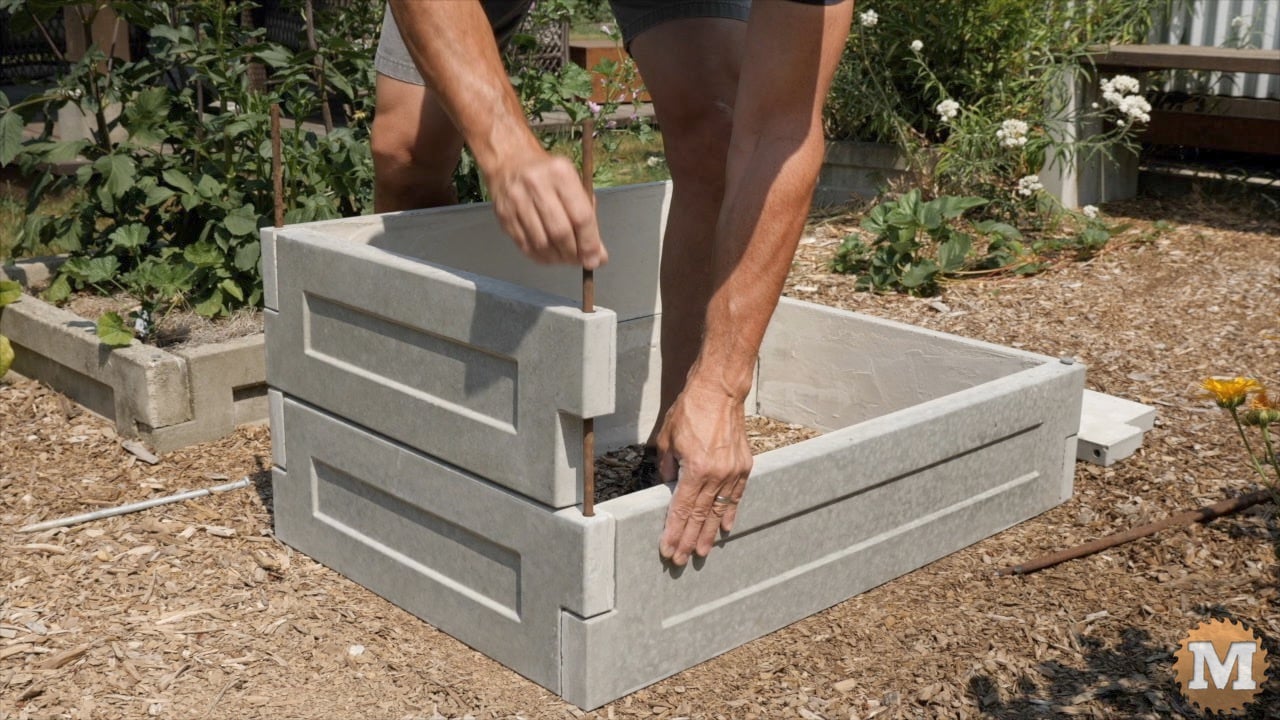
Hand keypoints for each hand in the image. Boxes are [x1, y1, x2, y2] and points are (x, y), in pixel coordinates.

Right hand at [488, 150, 607, 268]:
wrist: (509, 159)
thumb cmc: (548, 174)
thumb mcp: (573, 182)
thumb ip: (587, 217)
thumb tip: (598, 255)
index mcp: (560, 174)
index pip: (580, 216)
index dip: (589, 243)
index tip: (594, 259)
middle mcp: (537, 185)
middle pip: (560, 232)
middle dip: (573, 254)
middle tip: (579, 261)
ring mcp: (517, 200)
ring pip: (541, 243)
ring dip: (557, 258)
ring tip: (565, 258)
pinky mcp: (504, 214)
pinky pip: (524, 245)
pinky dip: (540, 256)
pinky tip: (549, 256)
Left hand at [656, 383, 751, 565]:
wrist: (719, 391)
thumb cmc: (690, 410)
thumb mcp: (667, 438)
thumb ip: (667, 466)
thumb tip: (667, 486)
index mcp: (696, 470)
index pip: (682, 509)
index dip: (674, 532)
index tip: (668, 549)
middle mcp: (717, 475)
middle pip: (700, 516)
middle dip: (689, 540)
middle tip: (681, 559)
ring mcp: (733, 472)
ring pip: (718, 510)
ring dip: (708, 533)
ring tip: (701, 552)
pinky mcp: (744, 466)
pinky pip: (736, 496)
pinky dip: (729, 513)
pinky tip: (724, 528)